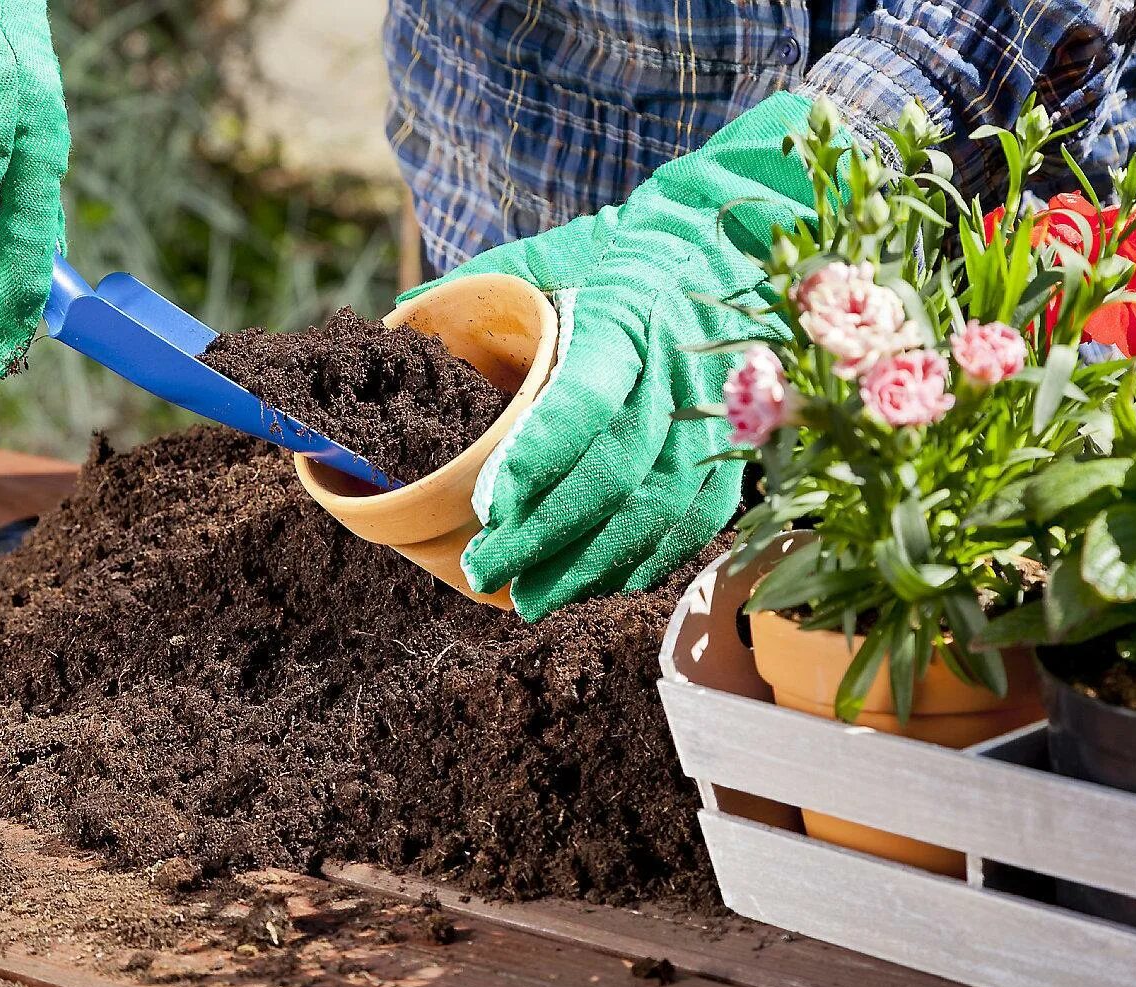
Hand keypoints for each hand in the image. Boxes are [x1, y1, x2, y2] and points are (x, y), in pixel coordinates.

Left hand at [403, 92, 837, 618]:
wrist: (730, 240)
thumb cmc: (623, 251)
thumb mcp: (552, 251)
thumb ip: (481, 286)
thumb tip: (399, 318)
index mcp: (622, 316)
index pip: (583, 397)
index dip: (539, 459)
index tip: (491, 506)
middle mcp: (674, 370)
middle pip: (615, 473)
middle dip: (546, 535)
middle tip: (487, 571)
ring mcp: (714, 413)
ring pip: (657, 509)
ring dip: (592, 565)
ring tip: (533, 597)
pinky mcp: (736, 445)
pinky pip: (696, 520)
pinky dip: (647, 560)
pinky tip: (601, 583)